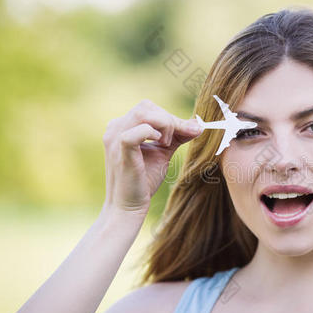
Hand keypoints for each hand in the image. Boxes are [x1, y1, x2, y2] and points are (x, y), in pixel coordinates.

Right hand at [100, 99, 201, 218]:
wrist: (129, 206)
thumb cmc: (144, 179)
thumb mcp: (163, 152)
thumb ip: (178, 136)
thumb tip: (198, 125)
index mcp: (123, 126)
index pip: (149, 108)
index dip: (171, 118)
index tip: (191, 131)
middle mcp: (115, 128)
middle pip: (147, 106)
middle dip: (169, 121)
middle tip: (173, 142)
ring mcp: (115, 138)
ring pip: (144, 113)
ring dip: (164, 126)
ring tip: (165, 145)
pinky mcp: (120, 150)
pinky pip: (139, 130)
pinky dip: (153, 133)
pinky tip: (159, 144)